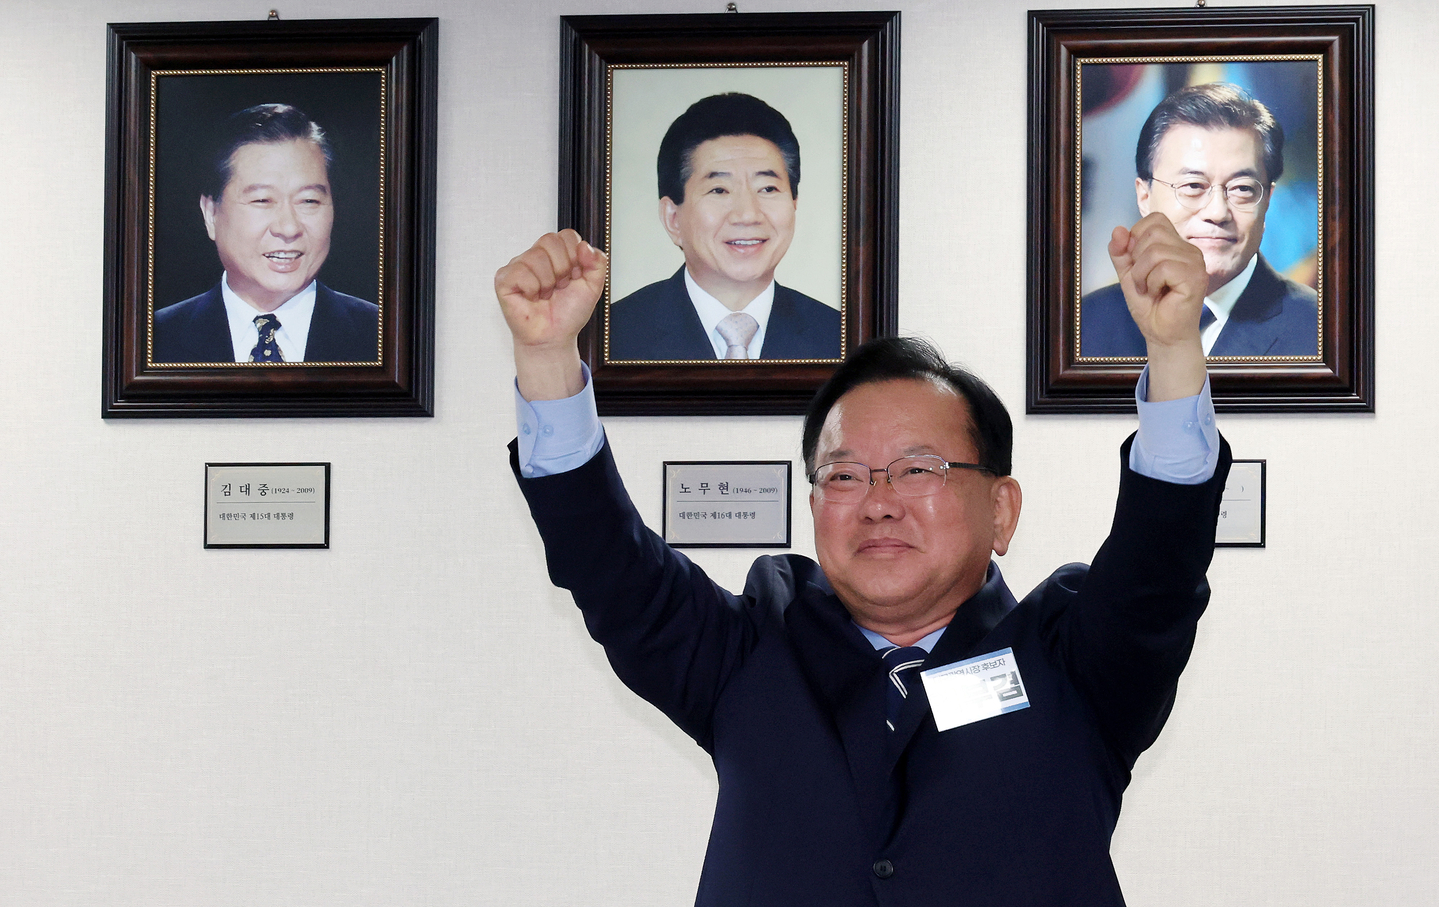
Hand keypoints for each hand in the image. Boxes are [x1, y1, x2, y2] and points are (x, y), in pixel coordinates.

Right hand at [494, 230, 607, 399]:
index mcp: (556, 254)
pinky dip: (531, 289)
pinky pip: (520, 272)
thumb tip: (584, 245)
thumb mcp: (593, 286)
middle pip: (550, 240)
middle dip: (562, 268)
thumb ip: (597, 262)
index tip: (574, 277)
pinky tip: (531, 298)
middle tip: (559, 287)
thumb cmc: (568, 313)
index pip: (567, 235)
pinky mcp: (504, 279)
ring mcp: (518, 265)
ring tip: (545, 295)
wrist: (555, 337)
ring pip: (536, 256)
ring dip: (547, 283)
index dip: (575, 257)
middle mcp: (536, 255)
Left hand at [1107, 213, 1206, 400]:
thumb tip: (1118, 230)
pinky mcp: (1195, 277)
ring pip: (1156, 251)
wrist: (1161, 334)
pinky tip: (1158, 293)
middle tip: (1143, 280)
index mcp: (1176, 245)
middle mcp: (1189, 250)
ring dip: (1142, 274)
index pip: (1154, 219)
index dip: (1136, 237)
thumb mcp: (1128, 274)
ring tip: (1149, 289)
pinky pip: (1163, 268)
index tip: (1136, 263)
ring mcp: (1195, 262)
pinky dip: (1152, 283)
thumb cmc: (1149, 306)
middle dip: (1136, 259)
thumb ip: (1121, 252)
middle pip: (1153, 231)